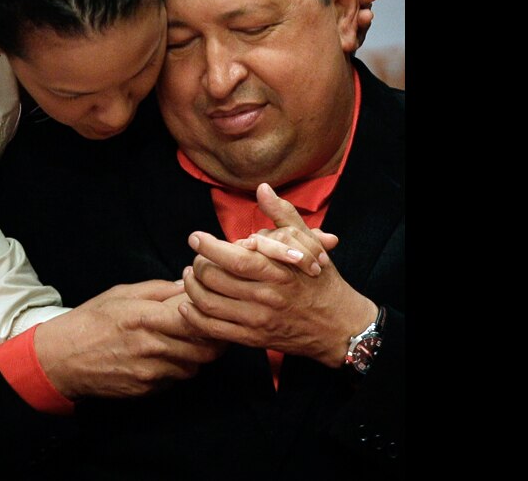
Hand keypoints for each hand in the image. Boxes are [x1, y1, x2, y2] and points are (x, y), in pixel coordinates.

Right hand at [34, 280, 225, 399]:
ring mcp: (149, 372)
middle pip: (203, 349)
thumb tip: (186, 285)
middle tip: (212, 328)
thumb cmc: (91, 321)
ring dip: (197, 355)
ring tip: (188, 342)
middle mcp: (151, 347)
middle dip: (213, 339)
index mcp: (146, 318)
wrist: (62, 358)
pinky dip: (178, 369)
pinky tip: (167, 357)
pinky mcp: (145, 389)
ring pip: (193, 367)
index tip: (212, 309)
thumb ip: (158, 290)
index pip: (196, 320)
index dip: (210, 316)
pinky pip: (175, 380)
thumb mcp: (122, 294)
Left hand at [178, 187, 376, 367]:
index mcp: (279, 271)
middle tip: (197, 257)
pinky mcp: (253, 339)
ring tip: (190, 276)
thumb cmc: (322, 281)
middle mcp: (266, 297)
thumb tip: (263, 188)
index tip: (195, 237)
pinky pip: (214, 330)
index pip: (235, 259)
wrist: (340, 327)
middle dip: (198, 265)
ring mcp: (258, 321)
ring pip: (209, 304)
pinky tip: (187, 305)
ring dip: (191, 288)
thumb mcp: (309, 244)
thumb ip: (283, 214)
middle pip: (216, 279)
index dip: (208, 247)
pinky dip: (194, 317)